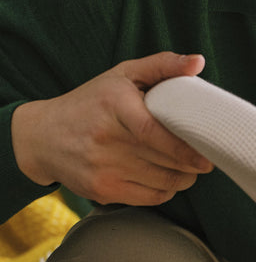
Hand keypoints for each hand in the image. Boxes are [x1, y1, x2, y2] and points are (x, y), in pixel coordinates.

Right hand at [11, 52, 213, 205]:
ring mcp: (104, 168)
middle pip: (166, 162)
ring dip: (183, 179)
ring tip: (185, 168)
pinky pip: (151, 198)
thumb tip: (198, 63)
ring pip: (163, 183)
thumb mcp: (122, 75)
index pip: (156, 134)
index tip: (206, 156)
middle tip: (203, 160)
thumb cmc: (91, 103)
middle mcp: (107, 139)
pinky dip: (166, 190)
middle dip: (191, 165)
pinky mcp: (104, 191)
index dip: (186, 150)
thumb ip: (162, 66)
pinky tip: (164, 178)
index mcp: (114, 106)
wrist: (43, 136)